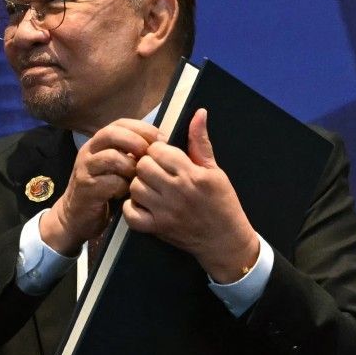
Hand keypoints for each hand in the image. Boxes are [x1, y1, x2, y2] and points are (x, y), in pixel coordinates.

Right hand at [41, 118, 160, 255]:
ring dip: (132, 167)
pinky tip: (127, 193)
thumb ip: (131, 153)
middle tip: (149, 156)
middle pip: (111, 134)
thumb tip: (160, 144)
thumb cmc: (104, 189)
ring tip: (138, 178)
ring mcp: (85, 169)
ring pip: (112, 157)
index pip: (120, 123)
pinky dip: (124, 187)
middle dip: (136, 142)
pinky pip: (111, 182)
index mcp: (99, 143)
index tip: (161, 140)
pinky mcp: (86, 188)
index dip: (142, 128)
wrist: (77, 215)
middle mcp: (89, 151)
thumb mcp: (117, 166)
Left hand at [123, 109, 259, 281]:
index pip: (158, 150)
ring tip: (152, 188)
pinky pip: (130, 212)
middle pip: (142, 167)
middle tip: (156, 172)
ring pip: (135, 187)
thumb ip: (200, 142)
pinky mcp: (157, 229)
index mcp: (193, 174)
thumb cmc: (222, 203)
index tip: (164, 157)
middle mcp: (178, 192)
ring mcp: (166, 212)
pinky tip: (144, 204)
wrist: (225, 241)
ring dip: (140, 186)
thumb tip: (198, 113)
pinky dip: (132, 208)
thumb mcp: (215, 171)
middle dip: (146, 166)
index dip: (158, 151)